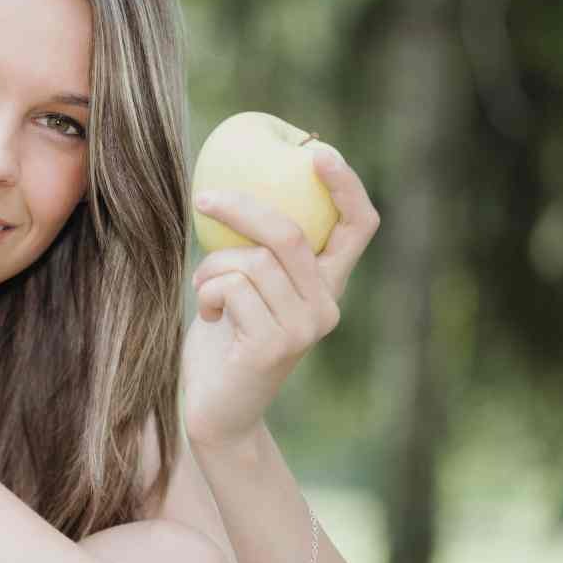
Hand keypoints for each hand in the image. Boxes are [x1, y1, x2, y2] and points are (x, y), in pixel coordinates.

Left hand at [181, 147, 380, 449]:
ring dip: (213, 268)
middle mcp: (327, 305)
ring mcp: (306, 327)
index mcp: (328, 284)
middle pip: (291, 233)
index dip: (346, 185)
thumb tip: (233, 181)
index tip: (318, 152)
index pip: (359, 226)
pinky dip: (210, 292)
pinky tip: (212, 318)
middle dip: (243, 208)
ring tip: (207, 291)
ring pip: (253, 261)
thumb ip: (257, 247)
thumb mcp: (247, 283)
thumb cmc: (225, 337)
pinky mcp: (276, 345)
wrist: (216, 409)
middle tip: (204, 198)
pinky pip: (234, 288)